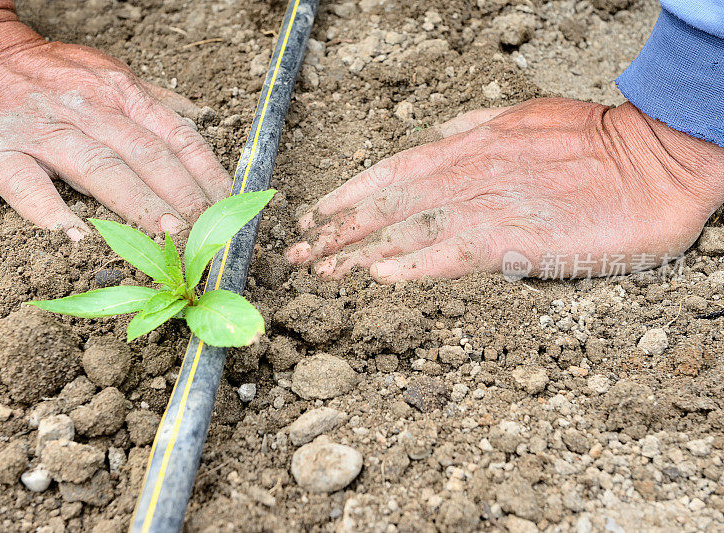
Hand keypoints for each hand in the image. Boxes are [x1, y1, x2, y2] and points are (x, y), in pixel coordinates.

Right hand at [0, 18, 230, 239]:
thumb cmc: (42, 74)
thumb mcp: (106, 75)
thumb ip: (154, 102)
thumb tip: (202, 117)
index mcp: (121, 95)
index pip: (178, 137)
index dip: (208, 176)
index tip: (231, 210)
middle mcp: (88, 109)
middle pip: (147, 156)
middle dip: (183, 196)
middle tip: (209, 234)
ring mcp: (42, 129)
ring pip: (99, 168)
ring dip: (137, 203)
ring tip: (168, 235)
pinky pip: (26, 183)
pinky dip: (50, 210)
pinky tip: (75, 236)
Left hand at [287, 98, 723, 281]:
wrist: (653, 159)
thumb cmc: (590, 140)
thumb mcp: (518, 119)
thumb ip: (469, 132)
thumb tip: (431, 142)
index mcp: (463, 146)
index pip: (385, 173)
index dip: (344, 197)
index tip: (312, 218)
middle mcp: (463, 174)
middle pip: (383, 204)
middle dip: (334, 231)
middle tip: (296, 254)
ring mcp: (485, 206)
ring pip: (404, 230)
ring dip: (356, 253)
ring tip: (319, 271)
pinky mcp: (514, 239)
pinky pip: (450, 254)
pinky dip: (411, 263)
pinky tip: (377, 275)